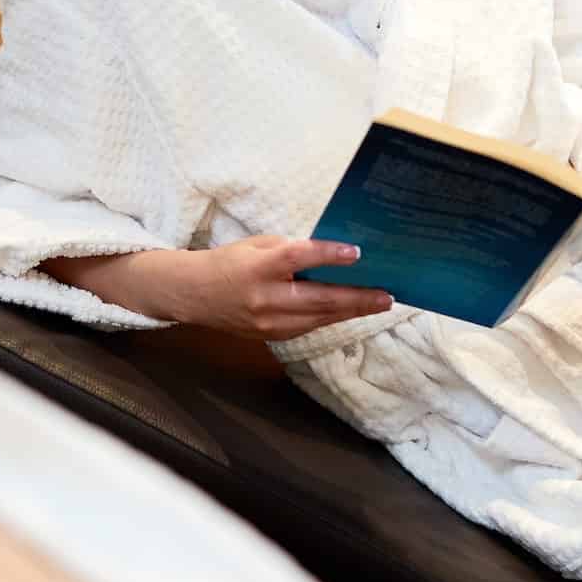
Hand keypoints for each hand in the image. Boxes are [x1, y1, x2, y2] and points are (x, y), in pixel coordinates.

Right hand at [176, 237, 394, 341]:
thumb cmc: (229, 262)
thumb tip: (332, 256)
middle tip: (386, 295)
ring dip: (351, 311)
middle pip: (319, 299)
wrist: (194, 295)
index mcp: (259, 267)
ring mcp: (269, 323)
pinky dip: (331, 317)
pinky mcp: (272, 336)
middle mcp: (265, 298)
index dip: (328, 255)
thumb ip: (291, 251)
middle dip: (357, 298)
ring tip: (378, 304)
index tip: (358, 252)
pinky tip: (350, 310)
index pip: (298, 259)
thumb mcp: (257, 245)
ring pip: (319, 318)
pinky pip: (309, 327)